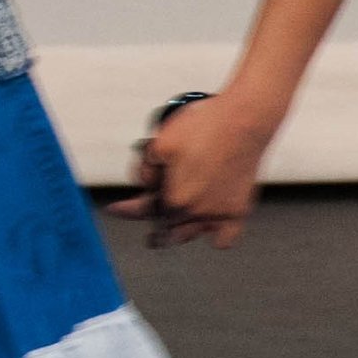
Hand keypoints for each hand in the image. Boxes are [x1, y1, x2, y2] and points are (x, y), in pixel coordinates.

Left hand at [107, 91, 270, 248]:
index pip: (145, 211)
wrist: (244, 119)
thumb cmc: (202, 127)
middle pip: (168, 226)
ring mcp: (220, 213)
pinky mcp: (240, 209)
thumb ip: (145, 170)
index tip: (114, 209)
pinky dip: (217, 236)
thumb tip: (143, 186)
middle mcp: (197, 212)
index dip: (127, 209)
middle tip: (148, 231)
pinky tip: (211, 232)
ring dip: (178, 234)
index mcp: (174, 199)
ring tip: (170, 234)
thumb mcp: (159, 143)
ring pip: (193, 234)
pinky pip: (226, 238)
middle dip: (154, 224)